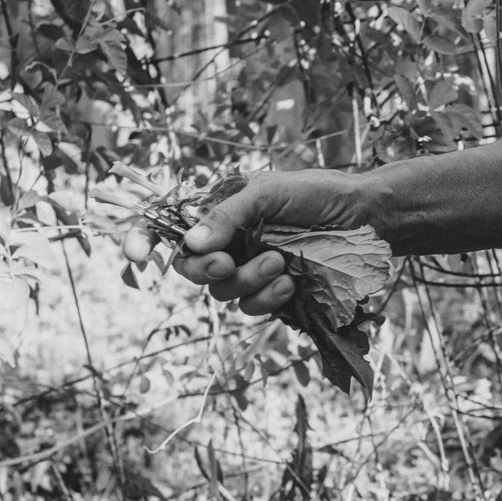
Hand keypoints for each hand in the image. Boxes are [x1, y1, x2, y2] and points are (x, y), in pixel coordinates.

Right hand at [121, 167, 370, 316]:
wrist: (366, 219)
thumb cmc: (317, 195)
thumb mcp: (267, 193)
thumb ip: (226, 216)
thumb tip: (190, 244)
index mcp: (219, 212)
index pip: (169, 227)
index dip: (144, 240)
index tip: (135, 255)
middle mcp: (228, 243)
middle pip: (189, 269)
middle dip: (203, 270)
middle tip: (226, 262)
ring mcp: (249, 270)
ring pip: (221, 292)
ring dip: (246, 280)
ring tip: (280, 263)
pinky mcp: (273, 294)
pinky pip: (250, 307)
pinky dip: (266, 297)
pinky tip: (290, 281)